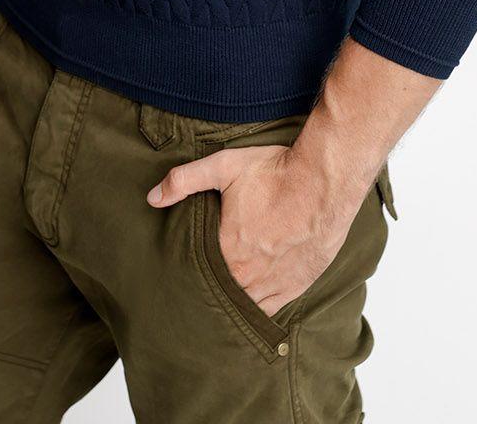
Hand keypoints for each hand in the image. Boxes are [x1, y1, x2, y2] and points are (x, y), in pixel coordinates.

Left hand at [145, 142, 362, 317]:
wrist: (324, 182)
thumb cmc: (275, 172)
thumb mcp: (224, 166)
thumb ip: (185, 181)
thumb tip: (152, 197)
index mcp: (227, 249)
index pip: (198, 270)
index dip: (189, 270)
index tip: (179, 269)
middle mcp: (248, 274)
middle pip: (219, 290)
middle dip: (207, 288)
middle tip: (193, 288)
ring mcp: (273, 284)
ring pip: (242, 304)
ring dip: (230, 301)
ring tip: (217, 298)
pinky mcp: (295, 286)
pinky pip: (269, 310)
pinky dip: (255, 309)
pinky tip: (246, 306)